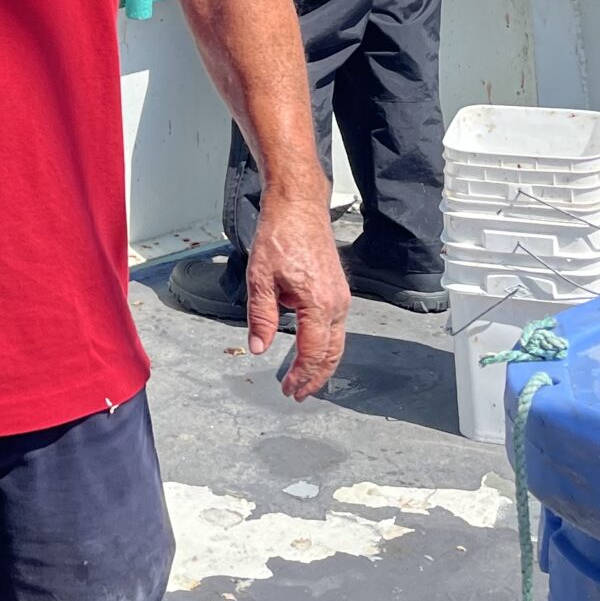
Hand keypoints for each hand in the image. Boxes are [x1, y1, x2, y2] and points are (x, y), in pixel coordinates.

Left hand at [247, 180, 348, 399]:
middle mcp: (336, 303)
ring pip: (336, 342)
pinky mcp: (338, 290)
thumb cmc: (280, 236)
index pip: (312, 352)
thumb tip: (258, 348)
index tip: (288, 389)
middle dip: (315, 377)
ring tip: (304, 379)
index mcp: (318, 303)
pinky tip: (312, 351)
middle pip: (331, 353)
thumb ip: (262, 317)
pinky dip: (325, 345)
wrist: (298, 207)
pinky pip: (335, 327)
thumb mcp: (260, 278)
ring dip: (321, 364)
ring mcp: (340, 297)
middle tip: (297, 393)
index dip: (300, 375)